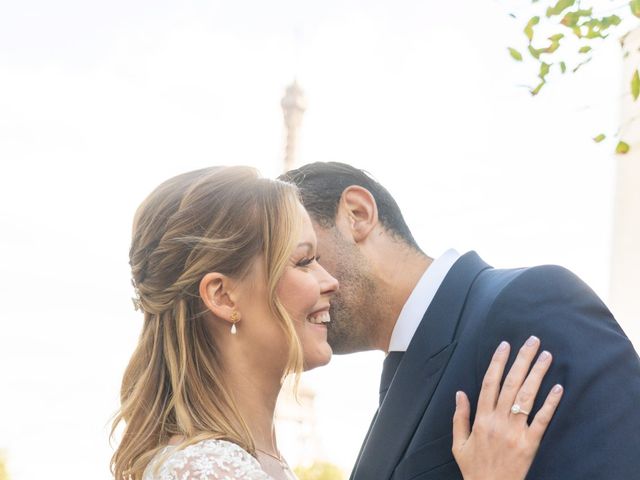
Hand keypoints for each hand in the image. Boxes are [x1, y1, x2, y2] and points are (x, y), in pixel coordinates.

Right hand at [452, 337, 563, 479]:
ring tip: (546, 356)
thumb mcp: (458, 443)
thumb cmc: (474, 468)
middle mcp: (498, 421)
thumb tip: (460, 393)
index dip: (498, 362)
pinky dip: (550, 403)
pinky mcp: (530, 443)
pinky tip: (558, 388)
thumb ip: (459, 417)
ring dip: (537, 374)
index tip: (505, 345)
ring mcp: (516, 431)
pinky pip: (542, 420)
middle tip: (532, 341)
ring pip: (527, 396)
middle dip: (522, 360)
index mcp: (481, 418)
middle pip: (512, 383)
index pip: (490, 383)